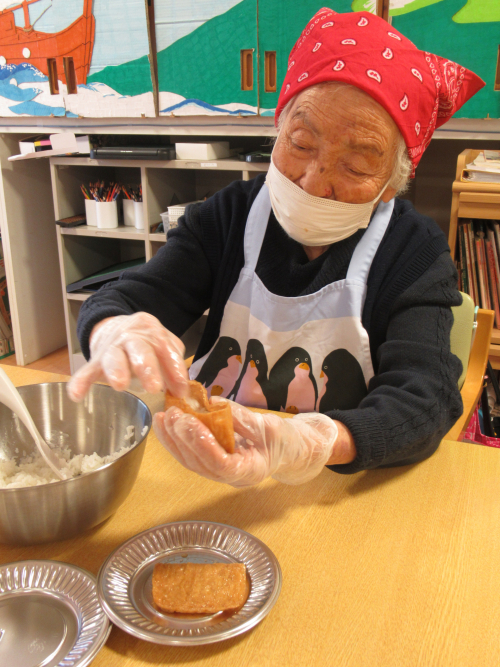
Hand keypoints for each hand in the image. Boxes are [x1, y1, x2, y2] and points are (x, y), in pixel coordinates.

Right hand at [67, 313, 188, 400]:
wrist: (115, 326)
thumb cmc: (146, 342)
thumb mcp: (163, 345)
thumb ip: (173, 364)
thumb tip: (182, 390)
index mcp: (151, 331)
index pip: (165, 347)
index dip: (174, 369)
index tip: (181, 390)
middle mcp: (131, 337)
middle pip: (139, 349)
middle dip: (147, 367)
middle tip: (154, 387)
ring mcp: (111, 347)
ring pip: (113, 356)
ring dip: (117, 370)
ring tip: (120, 385)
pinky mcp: (95, 360)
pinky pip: (86, 371)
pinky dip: (80, 382)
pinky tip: (77, 395)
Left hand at [154, 398, 346, 486]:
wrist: (288, 450)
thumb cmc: (283, 440)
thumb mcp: (269, 426)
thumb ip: (242, 418)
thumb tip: (214, 403)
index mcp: (249, 471)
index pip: (221, 464)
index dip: (202, 444)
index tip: (190, 422)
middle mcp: (230, 478)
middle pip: (200, 464)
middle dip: (183, 439)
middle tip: (172, 414)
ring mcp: (219, 474)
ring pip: (191, 462)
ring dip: (173, 440)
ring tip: (163, 418)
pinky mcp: (212, 463)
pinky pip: (191, 455)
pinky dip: (177, 440)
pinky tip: (167, 425)